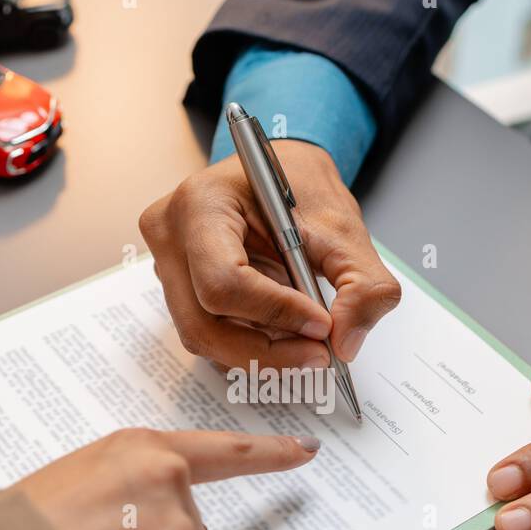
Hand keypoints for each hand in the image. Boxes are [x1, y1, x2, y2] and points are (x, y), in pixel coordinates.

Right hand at [139, 140, 400, 370]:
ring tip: (306, 344)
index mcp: (201, 205)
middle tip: (318, 353)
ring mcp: (167, 267)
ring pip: (204, 338)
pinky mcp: (179, 290)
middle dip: (267, 349)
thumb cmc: (302, 189)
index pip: (223, 280)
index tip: (321, 324)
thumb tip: (346, 343)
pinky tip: (283, 335)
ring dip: (261, 352)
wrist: (281, 176)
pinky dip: (250, 346)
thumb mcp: (346, 229)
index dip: (275, 312)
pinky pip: (208, 335)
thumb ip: (363, 286)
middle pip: (204, 324)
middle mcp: (170, 237)